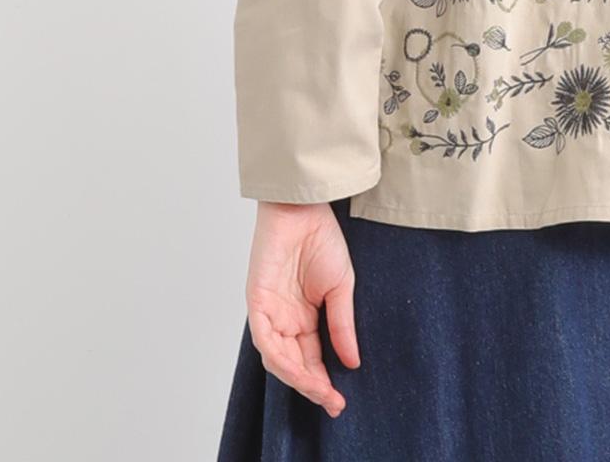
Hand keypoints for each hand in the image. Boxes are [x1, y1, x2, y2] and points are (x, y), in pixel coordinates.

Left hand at [244, 200, 360, 417]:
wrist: (305, 207)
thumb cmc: (322, 239)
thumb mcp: (340, 288)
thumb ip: (341, 325)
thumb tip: (352, 362)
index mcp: (304, 317)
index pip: (311, 358)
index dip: (324, 381)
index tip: (339, 400)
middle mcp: (284, 319)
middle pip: (294, 364)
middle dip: (312, 386)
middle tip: (333, 403)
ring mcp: (269, 312)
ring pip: (277, 358)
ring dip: (298, 377)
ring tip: (321, 390)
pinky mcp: (257, 302)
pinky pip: (264, 339)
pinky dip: (280, 357)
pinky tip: (299, 369)